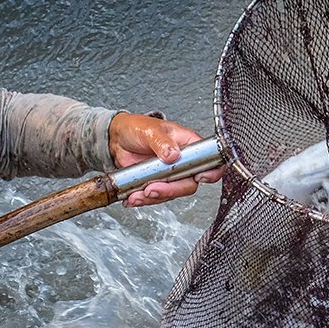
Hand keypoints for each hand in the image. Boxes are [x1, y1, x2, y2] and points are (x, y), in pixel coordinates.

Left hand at [107, 112, 223, 207]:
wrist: (118, 139)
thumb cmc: (138, 127)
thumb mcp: (150, 130)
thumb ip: (162, 141)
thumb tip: (173, 154)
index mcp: (187, 144)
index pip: (209, 159)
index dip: (211, 171)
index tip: (199, 177)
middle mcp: (183, 162)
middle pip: (189, 183)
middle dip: (171, 190)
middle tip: (152, 188)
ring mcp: (170, 174)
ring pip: (171, 194)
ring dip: (153, 197)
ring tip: (136, 194)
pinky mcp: (157, 183)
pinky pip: (156, 197)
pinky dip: (143, 200)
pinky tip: (133, 197)